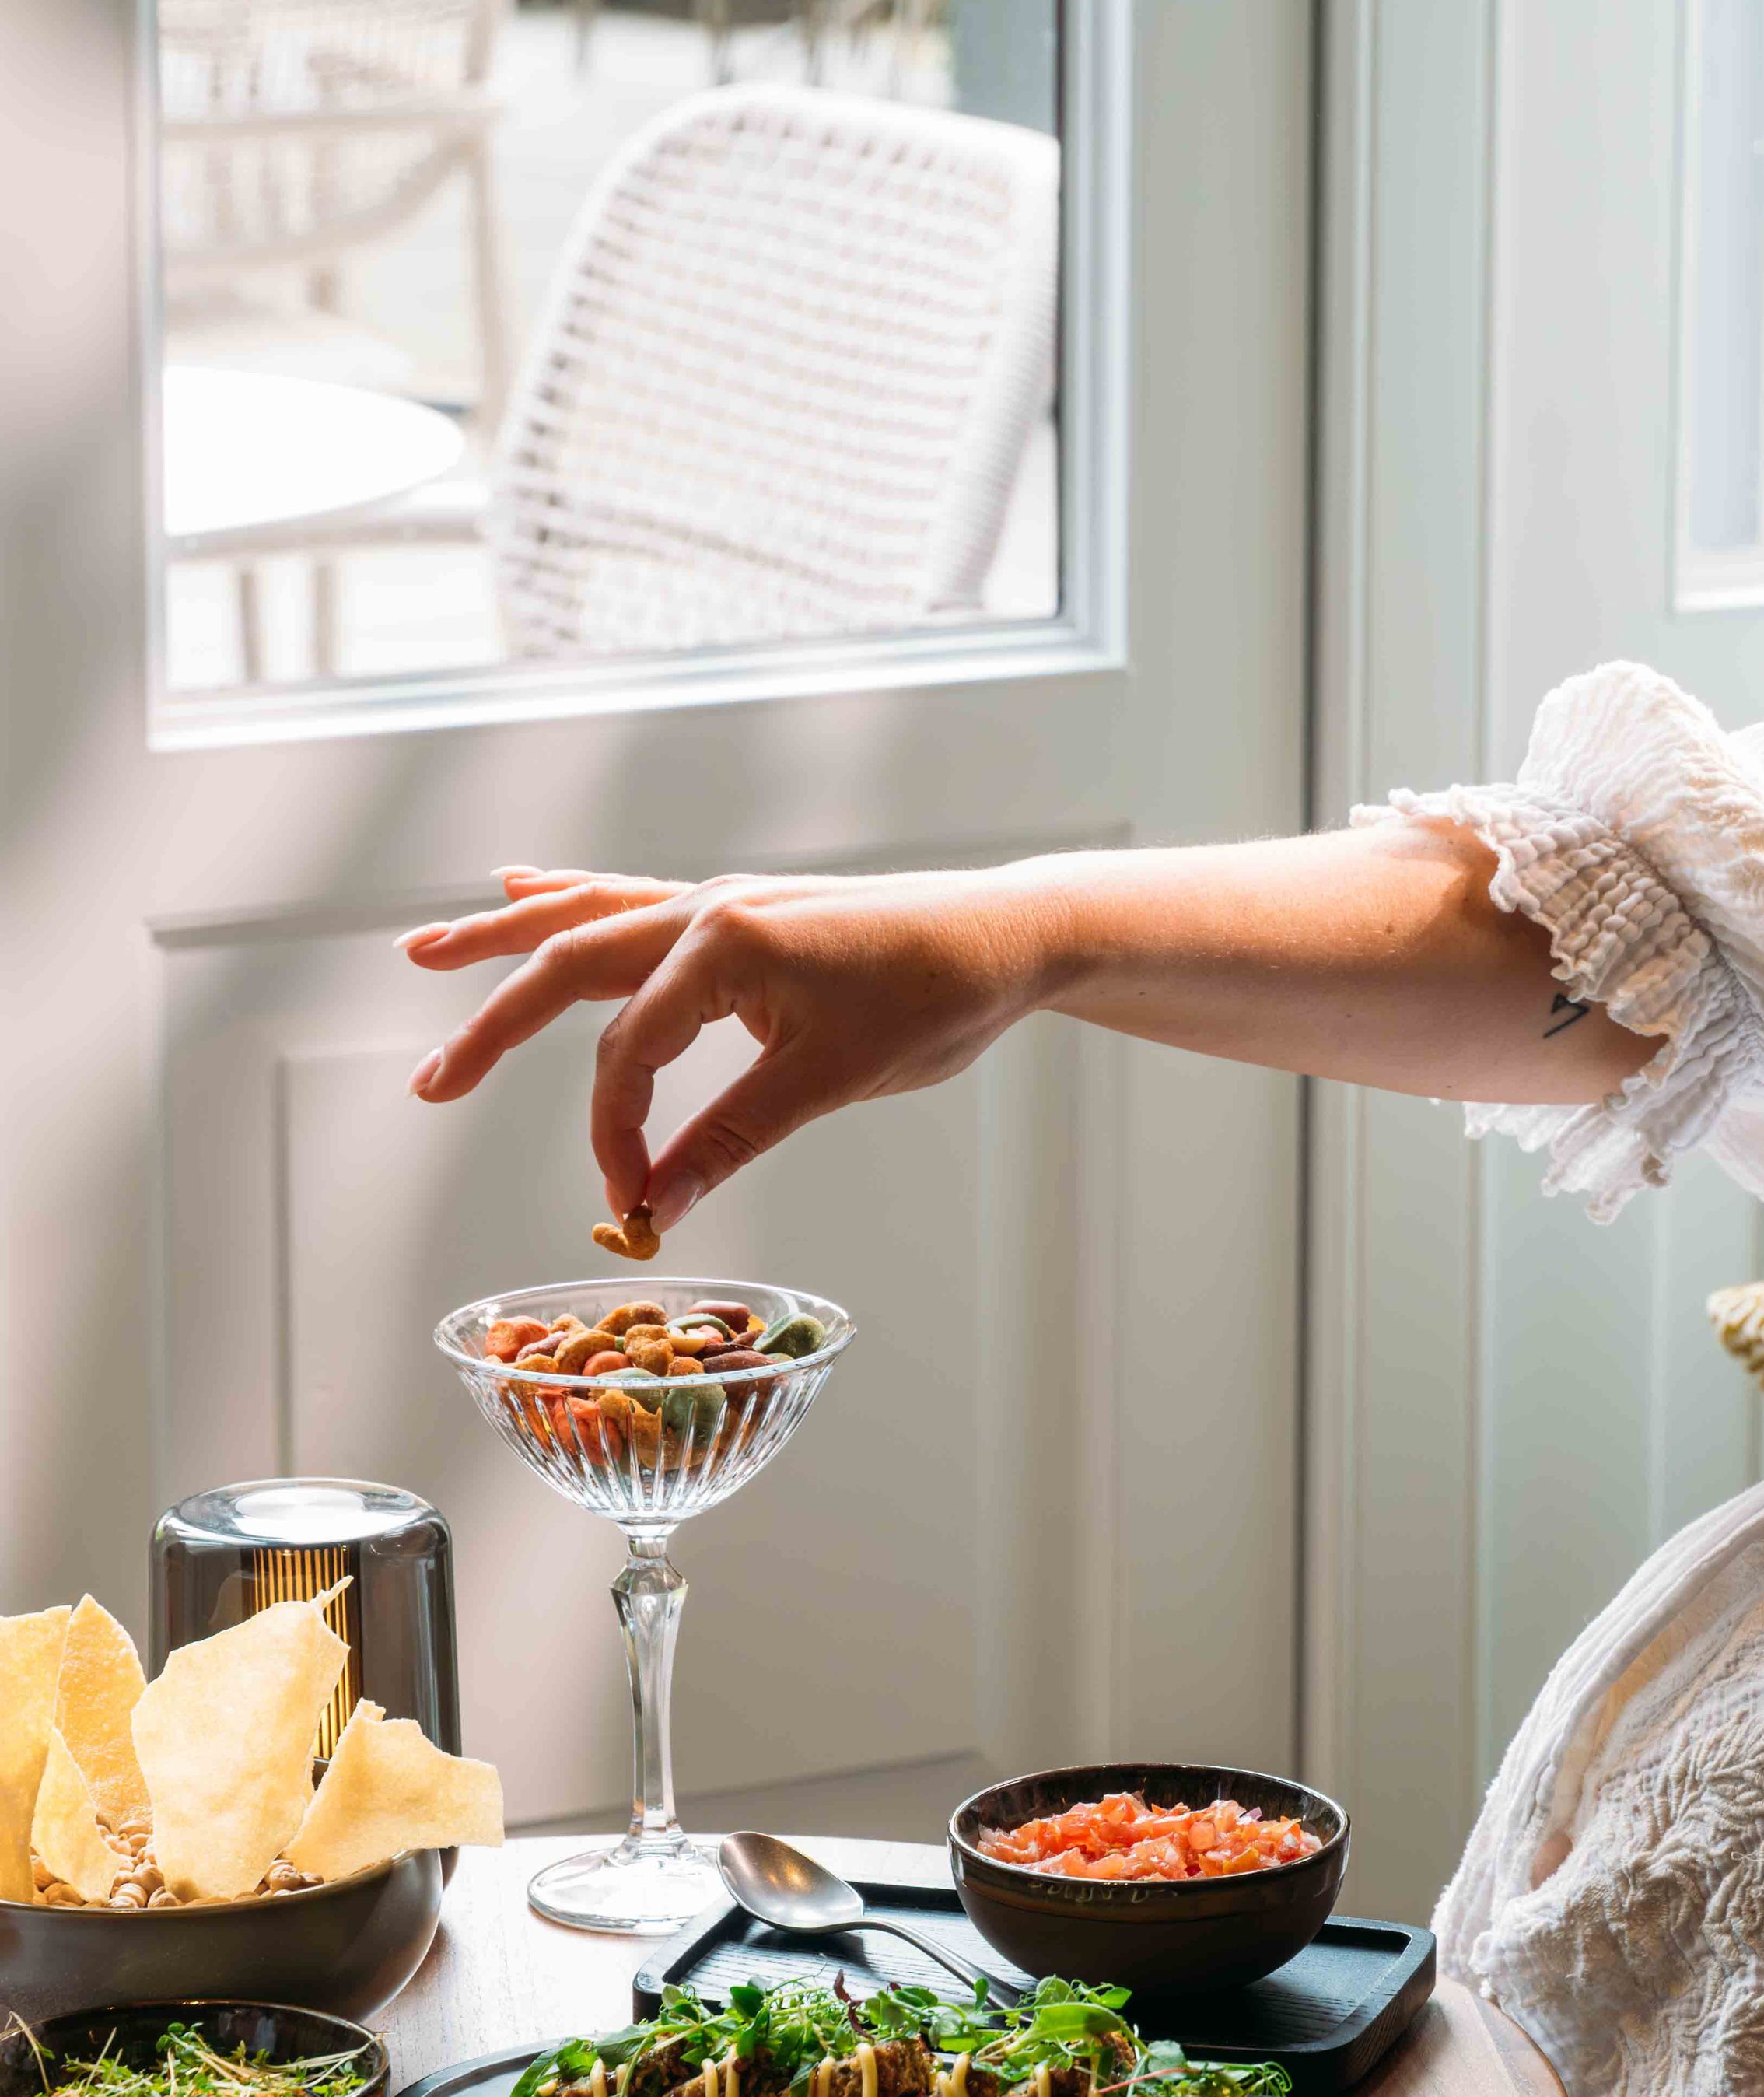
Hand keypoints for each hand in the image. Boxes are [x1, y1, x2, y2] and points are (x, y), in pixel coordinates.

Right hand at [401, 865, 1057, 1229]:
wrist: (1006, 934)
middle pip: (569, 966)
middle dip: (492, 1028)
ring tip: (424, 953)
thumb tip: (654, 1207)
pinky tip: (521, 888)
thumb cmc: (934, 1000)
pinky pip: (630, 901)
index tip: (628, 1199)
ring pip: (586, 918)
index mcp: (723, 944)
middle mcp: (706, 909)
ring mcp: (719, 902)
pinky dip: (570, 900)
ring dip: (504, 940)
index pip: (628, 1051)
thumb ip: (732, 1138)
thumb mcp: (831, 1081)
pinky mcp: (738, 910)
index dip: (614, 1134)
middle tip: (429, 1087)